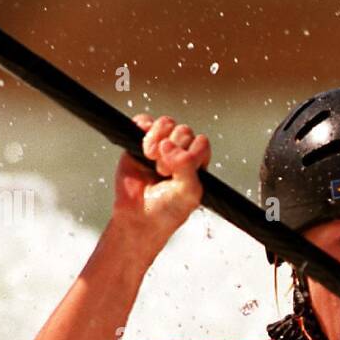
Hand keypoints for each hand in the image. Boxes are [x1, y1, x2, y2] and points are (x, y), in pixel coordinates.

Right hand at [111, 113, 210, 253]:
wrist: (138, 218)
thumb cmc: (167, 210)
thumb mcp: (187, 193)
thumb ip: (187, 168)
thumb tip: (168, 144)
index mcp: (197, 162)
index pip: (201, 142)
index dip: (190, 152)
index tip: (177, 169)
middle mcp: (180, 151)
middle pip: (183, 130)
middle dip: (172, 150)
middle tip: (162, 171)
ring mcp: (160, 144)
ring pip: (165, 123)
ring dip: (157, 139)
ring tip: (150, 158)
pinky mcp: (139, 141)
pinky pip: (144, 121)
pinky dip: (142, 128)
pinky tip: (141, 146)